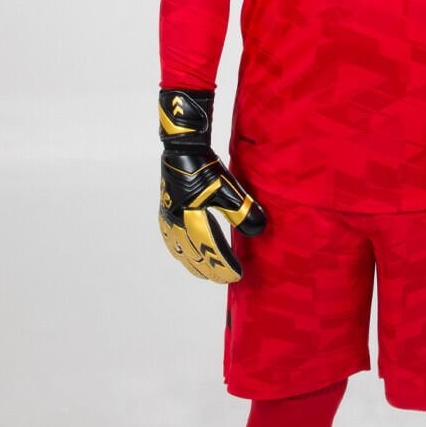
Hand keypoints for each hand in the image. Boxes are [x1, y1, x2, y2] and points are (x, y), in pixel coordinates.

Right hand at [158, 89, 265, 282]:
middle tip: (226, 279)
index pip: (209, 251)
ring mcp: (168, 218)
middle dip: (210, 269)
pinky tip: (183, 254)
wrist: (182, 148)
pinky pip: (170, 240)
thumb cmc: (204, 167)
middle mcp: (176, 223)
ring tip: (206, 274)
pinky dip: (179, 252)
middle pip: (193, 255)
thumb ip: (242, 211)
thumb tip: (259, 231)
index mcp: (190, 219)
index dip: (223, 265)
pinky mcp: (166, 211)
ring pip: (179, 250)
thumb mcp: (227, 188)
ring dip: (193, 264)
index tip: (238, 275)